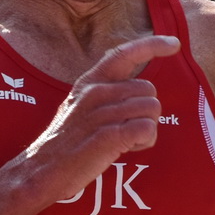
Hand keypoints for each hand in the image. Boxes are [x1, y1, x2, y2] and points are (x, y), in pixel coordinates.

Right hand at [22, 35, 180, 202]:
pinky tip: (128, 148)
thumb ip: (105, 94)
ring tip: (125, 142)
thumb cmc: (65, 143)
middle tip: (128, 131)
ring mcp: (102, 113)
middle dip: (147, 112)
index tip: (173, 44)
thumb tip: (136, 93)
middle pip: (149, 90)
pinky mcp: (108, 136)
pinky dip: (145, 141)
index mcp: (90, 82)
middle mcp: (96, 92)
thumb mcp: (79, 106)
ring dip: (147, 129)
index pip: (124, 53)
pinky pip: (148, 128)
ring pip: (152, 109)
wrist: (40, 171)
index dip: (152, 45)